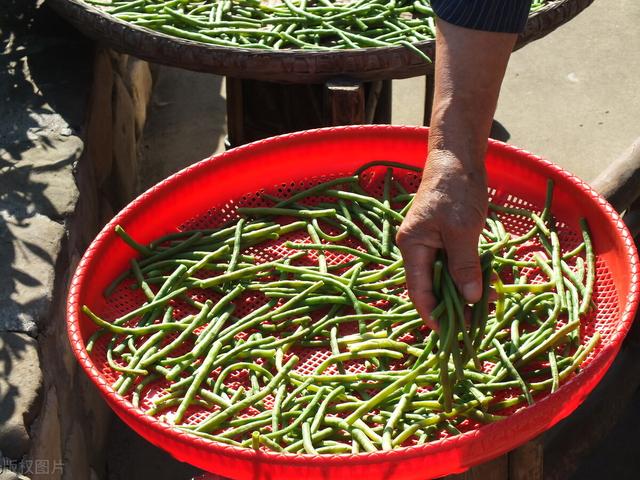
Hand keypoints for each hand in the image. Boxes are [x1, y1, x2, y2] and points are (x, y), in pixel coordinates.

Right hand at [396, 149, 486, 328]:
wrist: (459, 159)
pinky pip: (456, 263)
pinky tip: (488, 282)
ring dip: (466, 290)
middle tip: (477, 323)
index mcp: (413, 246)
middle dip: (454, 305)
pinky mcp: (446, 238)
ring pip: (446, 277)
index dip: (432, 313)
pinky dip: (471, 274)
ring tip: (489, 303)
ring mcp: (432, 243)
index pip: (418, 289)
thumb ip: (464, 266)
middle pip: (432, 286)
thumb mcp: (462, 230)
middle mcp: (418, 248)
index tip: (449, 334)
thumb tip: (472, 299)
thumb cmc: (455, 190)